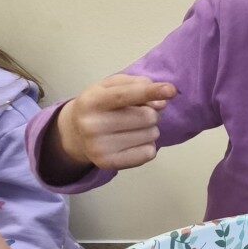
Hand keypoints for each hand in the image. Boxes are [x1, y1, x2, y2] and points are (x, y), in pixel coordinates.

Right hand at [51, 73, 177, 174]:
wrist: (76, 134)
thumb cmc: (101, 106)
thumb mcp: (111, 86)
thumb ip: (137, 85)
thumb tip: (162, 102)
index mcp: (92, 101)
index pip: (125, 95)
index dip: (150, 92)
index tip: (171, 90)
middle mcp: (92, 125)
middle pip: (148, 116)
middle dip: (150, 113)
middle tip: (135, 114)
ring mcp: (99, 147)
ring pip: (152, 134)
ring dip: (149, 129)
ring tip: (130, 128)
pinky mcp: (108, 163)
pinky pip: (149, 153)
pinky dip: (147, 146)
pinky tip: (131, 142)